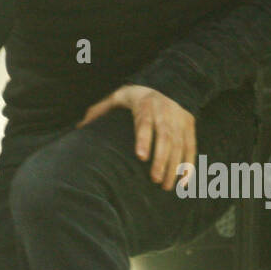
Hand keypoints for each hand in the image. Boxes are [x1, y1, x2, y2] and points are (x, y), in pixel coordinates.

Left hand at [78, 85, 196, 190]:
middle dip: (161, 160)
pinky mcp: (189, 125)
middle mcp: (164, 112)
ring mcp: (179, 119)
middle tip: (154, 180)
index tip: (141, 157)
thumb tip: (80, 126)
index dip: (144, 140)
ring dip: (174, 166)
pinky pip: (191, 146)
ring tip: (166, 186)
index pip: (145, 123)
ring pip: (179, 144)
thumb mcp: (117, 97)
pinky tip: (184, 181)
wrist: (168, 83)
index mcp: (145, 105)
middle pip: (165, 137)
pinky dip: (189, 164)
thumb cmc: (136, 95)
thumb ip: (100, 110)